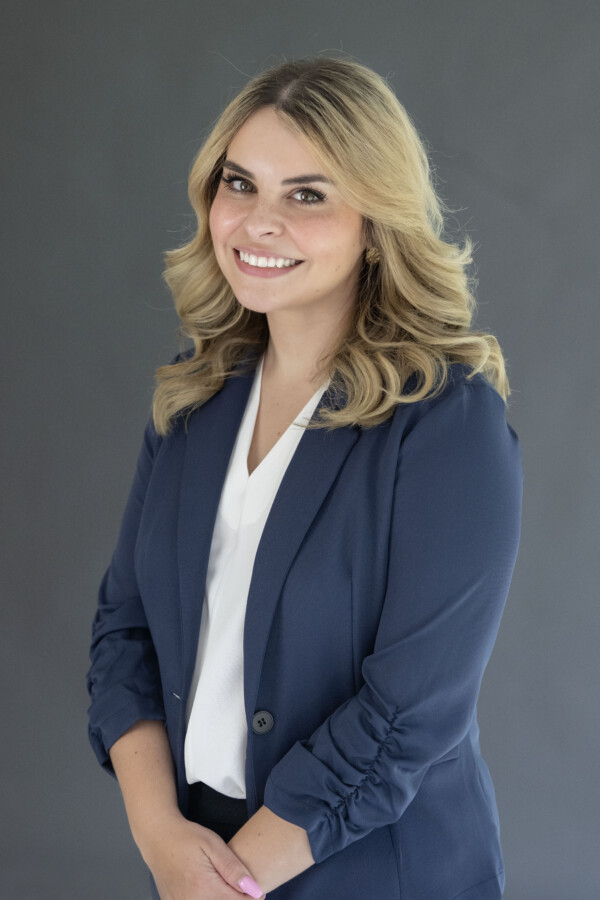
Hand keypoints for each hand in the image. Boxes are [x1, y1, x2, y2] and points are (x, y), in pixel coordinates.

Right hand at [140, 812, 265, 899]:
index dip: (253, 898)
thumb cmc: (186, 838)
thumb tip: (254, 889)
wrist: (157, 839)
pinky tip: (210, 890)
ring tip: (224, 886)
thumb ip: (233, 868)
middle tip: (241, 887)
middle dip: (237, 899)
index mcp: (205, 887)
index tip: (258, 889)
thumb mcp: (213, 845)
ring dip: (222, 899)